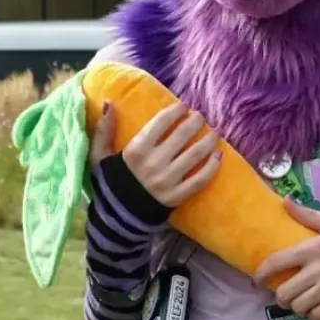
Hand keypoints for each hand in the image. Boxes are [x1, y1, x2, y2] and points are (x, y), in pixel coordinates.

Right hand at [91, 101, 221, 208]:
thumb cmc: (111, 181)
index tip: (184, 106)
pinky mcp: (177, 196)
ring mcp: (167, 181)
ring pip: (195, 155)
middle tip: (200, 116)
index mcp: (135, 150)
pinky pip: (200, 179)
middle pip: (182, 135)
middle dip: (195, 122)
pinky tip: (219, 155)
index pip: (161, 122)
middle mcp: (153, 164)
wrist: (117, 217)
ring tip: (215, 132)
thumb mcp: (100, 155)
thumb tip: (109, 102)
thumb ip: (104, 130)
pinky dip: (212, 166)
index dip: (175, 111)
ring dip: (208, 140)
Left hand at [255, 199, 319, 319]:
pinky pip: (316, 316)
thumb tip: (285, 200)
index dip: (262, 273)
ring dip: (297, 305)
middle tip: (285, 294)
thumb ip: (307, 215)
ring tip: (301, 300)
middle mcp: (318, 270)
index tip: (256, 280)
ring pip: (299, 307)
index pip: (277, 262)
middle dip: (281, 296)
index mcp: (313, 248)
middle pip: (285, 293)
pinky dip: (312, 314)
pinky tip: (315, 307)